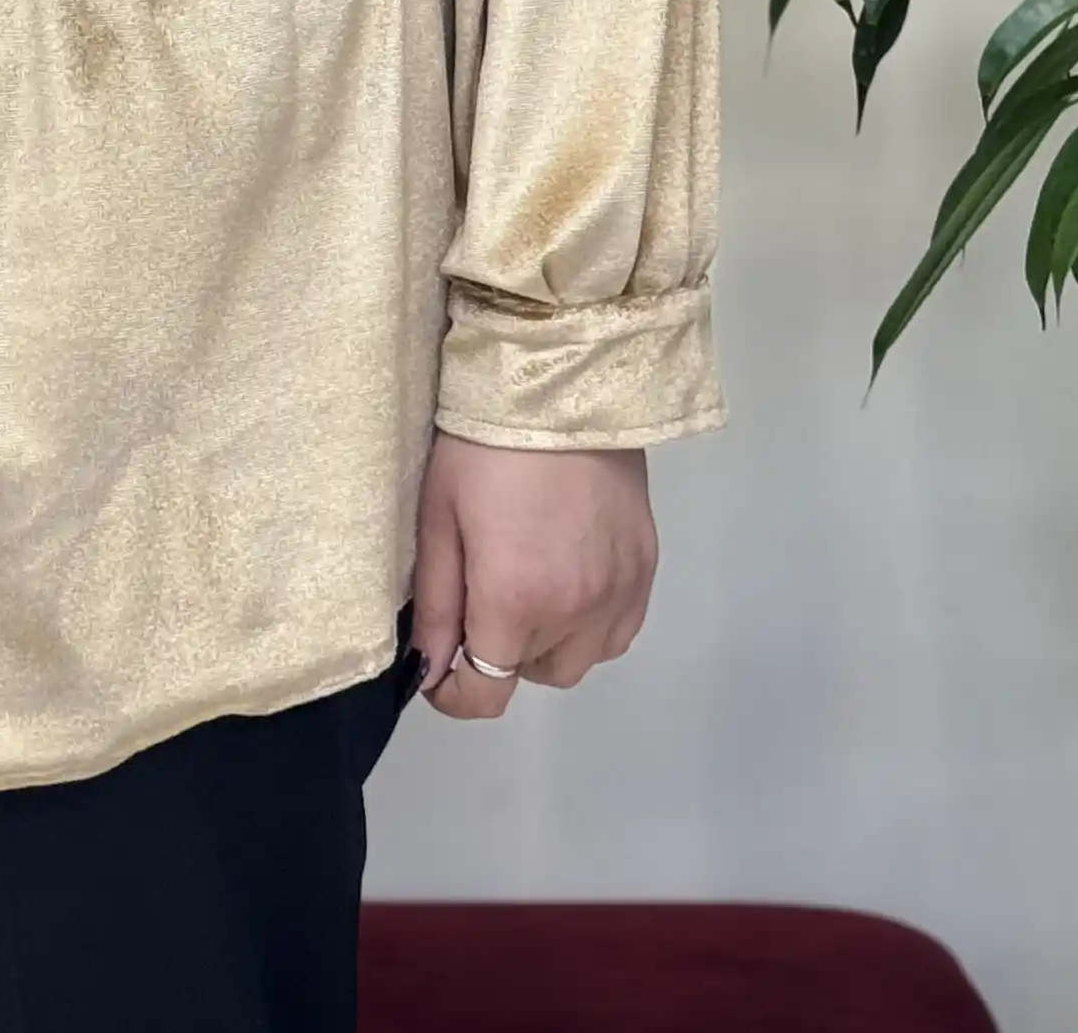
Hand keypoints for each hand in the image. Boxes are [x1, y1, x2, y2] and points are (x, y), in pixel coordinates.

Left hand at [408, 430, 655, 719]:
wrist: (561, 383)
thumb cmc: (483, 446)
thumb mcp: (439, 518)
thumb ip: (436, 605)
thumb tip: (430, 671)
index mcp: (515, 601)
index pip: (488, 694)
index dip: (455, 694)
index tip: (439, 666)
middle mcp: (576, 611)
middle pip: (533, 675)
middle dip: (500, 652)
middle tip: (482, 594)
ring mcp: (620, 593)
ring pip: (579, 659)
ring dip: (548, 641)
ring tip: (529, 582)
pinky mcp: (647, 568)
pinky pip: (618, 631)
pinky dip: (591, 623)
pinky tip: (570, 576)